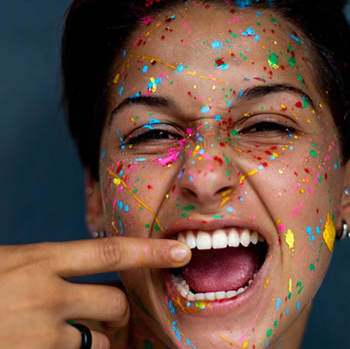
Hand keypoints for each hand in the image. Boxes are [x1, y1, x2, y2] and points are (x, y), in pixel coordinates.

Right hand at [0, 237, 190, 348]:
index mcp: (39, 259)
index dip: (150, 251)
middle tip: (112, 314)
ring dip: (97, 341)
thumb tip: (88, 275)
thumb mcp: (12, 263)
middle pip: (115, 305)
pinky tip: (49, 344)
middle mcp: (45, 295)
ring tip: (72, 334)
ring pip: (97, 342)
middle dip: (120, 312)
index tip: (180, 251)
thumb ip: (50, 267)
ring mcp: (39, 335)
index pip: (110, 252)